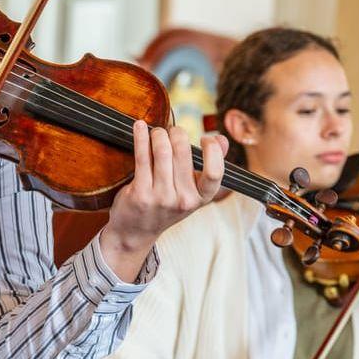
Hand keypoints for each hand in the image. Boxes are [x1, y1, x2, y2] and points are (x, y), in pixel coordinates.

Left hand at [98, 123, 227, 280]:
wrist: (136, 231)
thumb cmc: (167, 205)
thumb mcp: (192, 192)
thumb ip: (209, 166)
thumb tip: (222, 140)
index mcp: (201, 199)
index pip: (215, 173)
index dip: (212, 150)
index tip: (205, 138)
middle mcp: (183, 200)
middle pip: (183, 152)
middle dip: (177, 133)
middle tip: (171, 131)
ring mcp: (161, 198)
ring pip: (162, 151)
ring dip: (158, 134)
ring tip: (157, 133)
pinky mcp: (140, 193)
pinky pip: (142, 156)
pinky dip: (141, 137)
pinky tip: (139, 127)